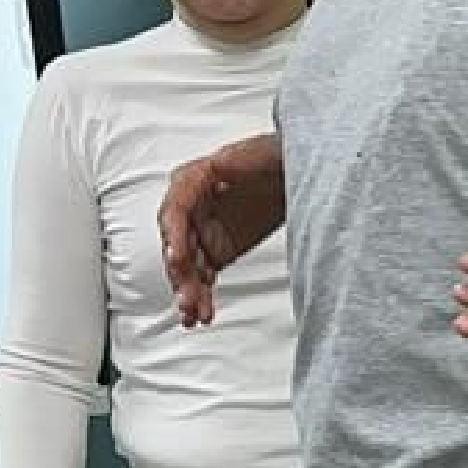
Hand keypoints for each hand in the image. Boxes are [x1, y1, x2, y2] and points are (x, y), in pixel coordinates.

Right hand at [155, 134, 285, 326]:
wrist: (294, 172)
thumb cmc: (271, 155)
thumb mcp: (254, 153)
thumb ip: (234, 162)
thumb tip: (219, 164)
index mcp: (192, 181)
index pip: (174, 212)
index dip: (174, 237)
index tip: (177, 258)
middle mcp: (192, 210)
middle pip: (178, 246)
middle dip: (181, 274)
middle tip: (188, 297)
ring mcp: (204, 233)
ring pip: (188, 267)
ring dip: (189, 292)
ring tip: (195, 313)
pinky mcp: (218, 251)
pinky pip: (203, 277)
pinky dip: (201, 296)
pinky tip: (200, 313)